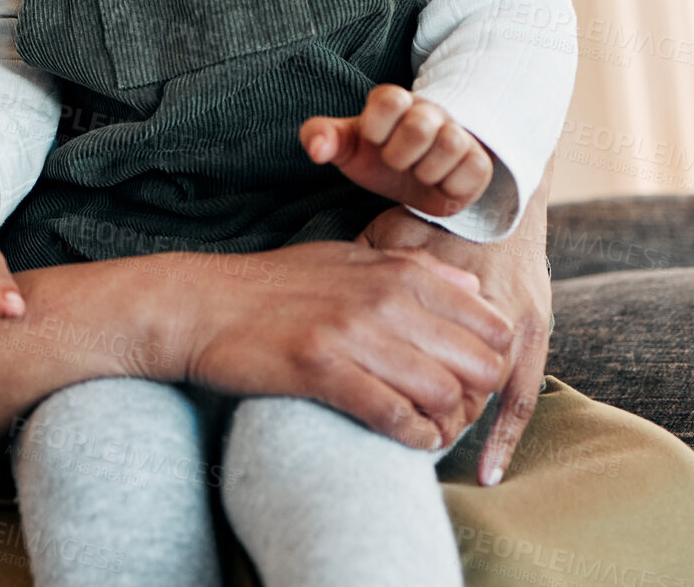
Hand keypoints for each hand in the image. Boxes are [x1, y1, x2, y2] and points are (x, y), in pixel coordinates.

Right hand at [175, 240, 513, 450]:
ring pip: (443, 393)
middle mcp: (382, 297)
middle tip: (455, 411)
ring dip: (446, 423)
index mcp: (394, 270)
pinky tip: (405, 436)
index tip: (469, 375)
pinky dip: (411, 436)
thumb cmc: (275, 284)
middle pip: (476, 362)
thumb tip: (472, 288)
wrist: (203, 305)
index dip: (490, 357)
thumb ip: (412, 269)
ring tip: (431, 429)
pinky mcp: (322, 368)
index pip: (487, 321)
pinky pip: (393, 415)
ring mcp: (353, 332)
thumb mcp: (347, 258)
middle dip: (477, 396)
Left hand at [301, 84, 493, 217]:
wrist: (413, 177)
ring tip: (417, 173)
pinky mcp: (478, 161)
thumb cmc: (376, 155)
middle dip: (399, 155)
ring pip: (450, 144)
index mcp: (394, 102)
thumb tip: (315, 150)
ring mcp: (457, 133)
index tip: (373, 142)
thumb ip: (321, 137)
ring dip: (426, 171)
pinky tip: (439, 184)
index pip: (389, 98)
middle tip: (395, 163)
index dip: (376, 128)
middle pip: (420, 124)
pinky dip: (452, 186)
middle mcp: (429, 111)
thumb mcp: (346, 147)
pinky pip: (474, 169)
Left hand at [357, 182, 552, 485]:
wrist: (501, 195)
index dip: (387, 378)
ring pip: (482, 390)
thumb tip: (319, 287)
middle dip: (426, 408)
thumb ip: (366, 262)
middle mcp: (476, 302)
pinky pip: (523, 396)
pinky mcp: (537, 331)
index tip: (362, 398)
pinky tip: (486, 474)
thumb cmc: (436, 217)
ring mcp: (514, 319)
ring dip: (459, 422)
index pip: (408, 348)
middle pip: (447, 374)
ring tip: (432, 448)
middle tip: (400, 431)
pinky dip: (503, 435)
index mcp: (436, 284)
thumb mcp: (392, 233)